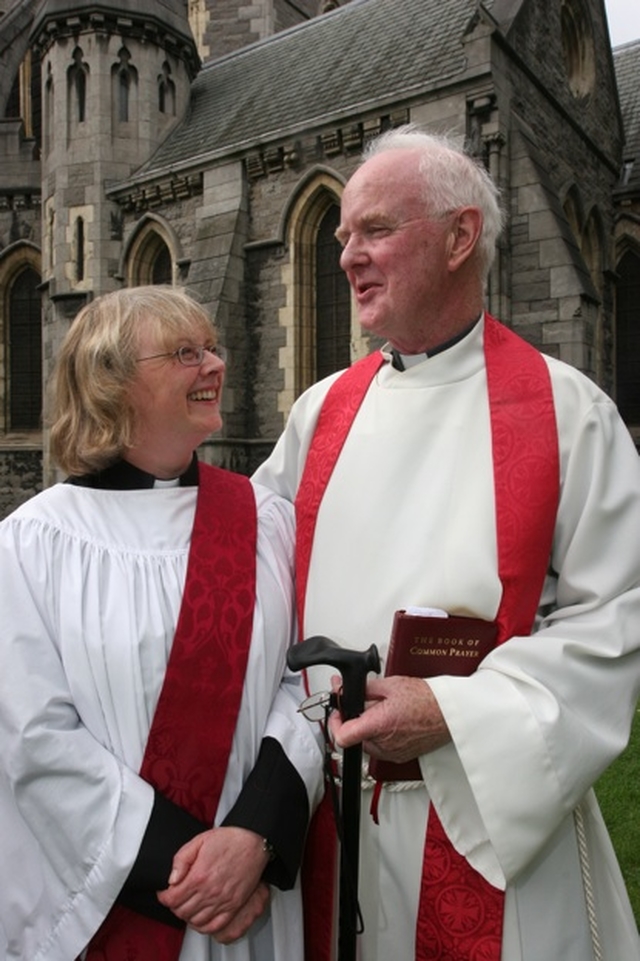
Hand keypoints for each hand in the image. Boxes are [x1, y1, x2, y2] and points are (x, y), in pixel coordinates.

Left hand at [157, 826, 269, 935]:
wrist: (254, 841)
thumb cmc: (229, 839)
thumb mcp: (199, 841)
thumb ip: (181, 859)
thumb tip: (171, 879)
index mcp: (199, 876)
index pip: (172, 899)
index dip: (164, 897)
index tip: (165, 893)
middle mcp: (210, 892)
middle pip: (182, 912)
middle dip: (175, 906)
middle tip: (176, 898)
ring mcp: (223, 901)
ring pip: (196, 921)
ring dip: (188, 916)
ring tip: (188, 905)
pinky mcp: (234, 906)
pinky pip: (215, 926)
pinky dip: (204, 927)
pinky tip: (201, 918)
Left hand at [328, 676, 450, 761]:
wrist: (449, 713)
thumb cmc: (427, 700)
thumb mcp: (391, 684)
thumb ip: (365, 688)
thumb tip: (348, 689)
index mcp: (378, 725)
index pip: (341, 736)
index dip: (334, 722)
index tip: (337, 711)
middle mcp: (383, 744)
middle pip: (353, 737)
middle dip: (353, 719)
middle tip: (360, 703)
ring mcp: (392, 753)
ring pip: (366, 743)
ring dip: (367, 728)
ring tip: (380, 710)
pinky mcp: (399, 756)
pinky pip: (380, 748)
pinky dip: (380, 735)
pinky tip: (390, 721)